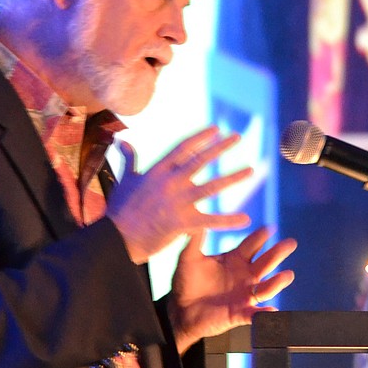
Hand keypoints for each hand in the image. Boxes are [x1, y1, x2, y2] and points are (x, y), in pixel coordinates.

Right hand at [107, 127, 252, 264]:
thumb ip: (129, 160)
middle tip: (237, 138)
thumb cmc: (119, 210)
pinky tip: (246, 219)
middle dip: (221, 148)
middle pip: (201, 160)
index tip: (216, 129)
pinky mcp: (183, 222)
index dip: (201, 138)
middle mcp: (170, 182)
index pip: (183, 148)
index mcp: (157, 171)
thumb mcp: (125, 180)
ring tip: (251, 170)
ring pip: (212, 186)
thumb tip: (123, 142)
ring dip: (233, 177)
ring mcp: (178, 202)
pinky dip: (229, 221)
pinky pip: (211, 220)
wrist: (117, 237)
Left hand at [167, 226, 296, 354]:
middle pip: (266, 262)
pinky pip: (256, 314)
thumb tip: (198, 221)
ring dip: (278, 282)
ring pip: (266, 288)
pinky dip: (265, 314)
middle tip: (290, 243)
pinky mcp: (241, 313)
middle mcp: (245, 276)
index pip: (252, 245)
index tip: (269, 228)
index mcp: (234, 260)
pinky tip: (272, 311)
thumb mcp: (188, 259)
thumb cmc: (186, 282)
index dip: (260, 236)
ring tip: (288, 275)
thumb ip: (194, 241)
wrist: (180, 309)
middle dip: (278, 253)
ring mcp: (245, 295)